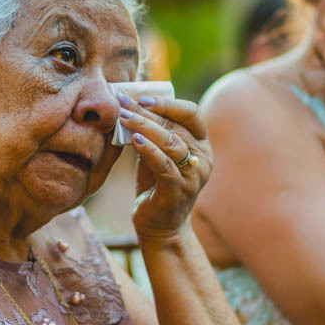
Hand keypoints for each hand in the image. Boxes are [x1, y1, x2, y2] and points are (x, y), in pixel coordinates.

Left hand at [116, 93, 211, 242]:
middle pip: (176, 125)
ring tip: (124, 117)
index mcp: (201, 145)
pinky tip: (134, 140)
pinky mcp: (178, 191)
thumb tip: (129, 105)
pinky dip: (149, 150)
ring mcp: (193, 176)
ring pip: (171, 142)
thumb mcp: (154, 154)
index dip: (168, 103)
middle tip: (122, 101)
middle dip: (148, 111)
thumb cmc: (155, 186)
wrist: (159, 227)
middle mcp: (202, 158)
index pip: (192, 114)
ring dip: (145, 126)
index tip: (141, 97)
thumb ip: (151, 133)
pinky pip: (164, 165)